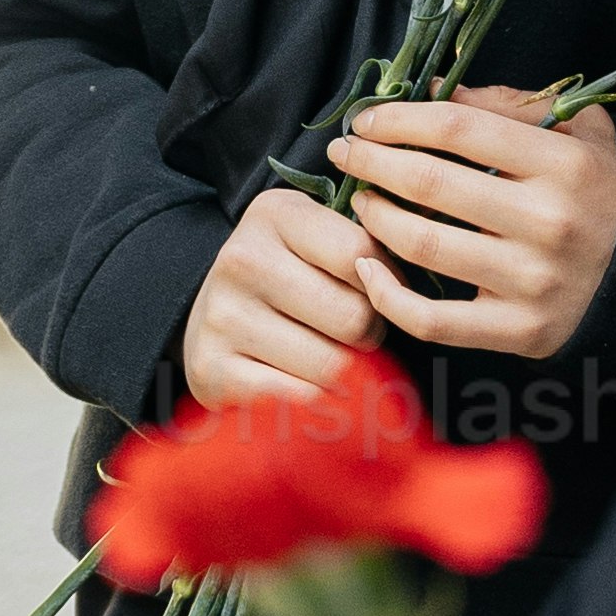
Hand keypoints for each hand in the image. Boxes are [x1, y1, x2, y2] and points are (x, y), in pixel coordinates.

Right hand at [183, 181, 380, 401]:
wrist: (209, 320)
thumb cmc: (285, 279)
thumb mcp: (317, 240)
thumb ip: (366, 246)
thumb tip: (406, 289)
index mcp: (274, 214)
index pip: (361, 256)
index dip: (384, 285)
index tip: (374, 292)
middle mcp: (242, 259)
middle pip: (353, 317)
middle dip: (368, 333)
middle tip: (352, 333)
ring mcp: (223, 316)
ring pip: (334, 365)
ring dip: (344, 371)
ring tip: (326, 355)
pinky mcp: (212, 369)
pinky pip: (302, 398)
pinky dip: (315, 401)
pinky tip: (302, 383)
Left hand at [337, 86, 615, 357]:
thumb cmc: (602, 193)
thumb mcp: (578, 132)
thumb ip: (507, 106)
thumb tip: (426, 88)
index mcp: (564, 164)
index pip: (456, 130)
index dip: (399, 119)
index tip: (367, 118)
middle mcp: (549, 223)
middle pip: (430, 183)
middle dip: (372, 161)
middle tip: (345, 152)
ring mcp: (533, 282)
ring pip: (422, 245)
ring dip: (375, 216)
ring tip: (362, 199)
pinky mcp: (519, 331)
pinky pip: (432, 319)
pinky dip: (386, 293)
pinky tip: (365, 266)